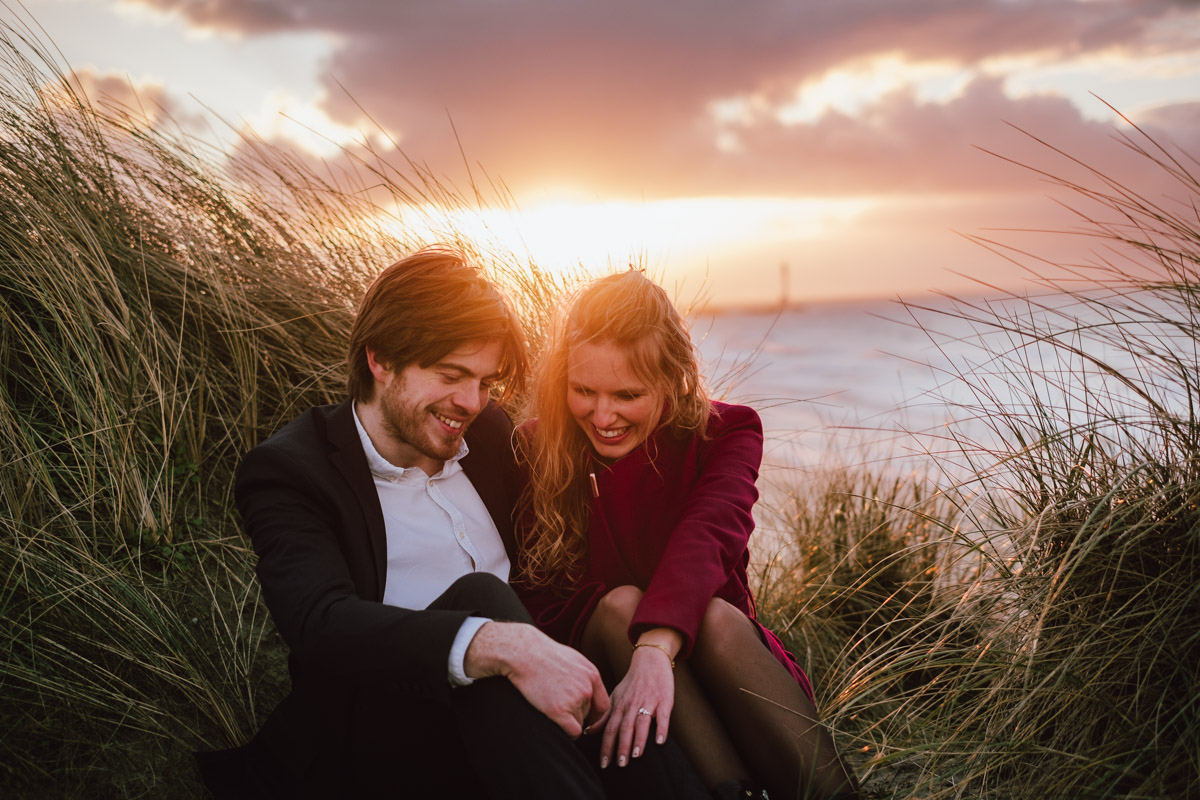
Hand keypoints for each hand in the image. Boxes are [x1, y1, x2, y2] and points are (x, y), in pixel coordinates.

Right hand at [464, 621, 609, 738]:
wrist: (524, 653)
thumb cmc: (543, 654)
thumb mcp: (572, 659)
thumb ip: (584, 676)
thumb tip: (588, 690)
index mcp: (592, 675)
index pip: (603, 705)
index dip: (594, 714)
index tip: (585, 718)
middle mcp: (587, 689)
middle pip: (590, 715)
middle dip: (578, 715)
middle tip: (560, 707)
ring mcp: (574, 700)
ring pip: (579, 723)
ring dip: (568, 721)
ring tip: (551, 705)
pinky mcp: (558, 711)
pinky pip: (573, 732)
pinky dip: (567, 733)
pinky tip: (556, 724)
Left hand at [600, 644, 674, 767]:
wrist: (650, 660)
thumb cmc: (632, 682)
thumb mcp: (615, 696)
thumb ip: (604, 716)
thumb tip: (588, 732)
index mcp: (619, 706)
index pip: (610, 729)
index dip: (607, 747)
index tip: (604, 764)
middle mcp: (631, 705)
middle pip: (624, 728)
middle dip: (621, 747)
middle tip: (620, 765)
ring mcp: (648, 702)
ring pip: (641, 722)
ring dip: (638, 739)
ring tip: (636, 756)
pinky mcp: (664, 700)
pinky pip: (662, 716)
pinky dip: (661, 728)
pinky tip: (659, 741)